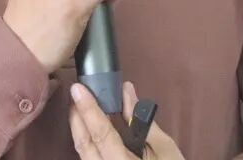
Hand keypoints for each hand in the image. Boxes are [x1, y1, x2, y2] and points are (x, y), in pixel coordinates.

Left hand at [69, 80, 183, 159]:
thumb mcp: (165, 149)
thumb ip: (142, 121)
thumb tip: (126, 92)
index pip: (101, 135)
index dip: (88, 110)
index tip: (77, 89)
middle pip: (84, 145)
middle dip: (77, 117)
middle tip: (77, 93)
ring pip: (83, 153)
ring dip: (80, 129)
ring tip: (82, 108)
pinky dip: (88, 142)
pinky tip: (92, 130)